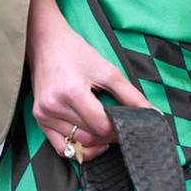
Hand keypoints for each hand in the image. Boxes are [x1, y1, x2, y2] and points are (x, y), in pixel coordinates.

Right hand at [27, 13, 153, 162]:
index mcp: (72, 93)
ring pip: (77, 144)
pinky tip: (89, 141)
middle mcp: (55, 107)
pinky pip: (60, 147)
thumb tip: (150, 112)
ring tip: (105, 131)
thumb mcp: (107, 69)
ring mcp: (44, 115)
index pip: (101, 127)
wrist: (46, 42)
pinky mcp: (39, 118)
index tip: (127, 124)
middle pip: (89, 138)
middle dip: (109, 137)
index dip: (118, 130)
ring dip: (95, 143)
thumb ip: (130, 94)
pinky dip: (77, 148)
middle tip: (119, 128)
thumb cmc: (76, 52)